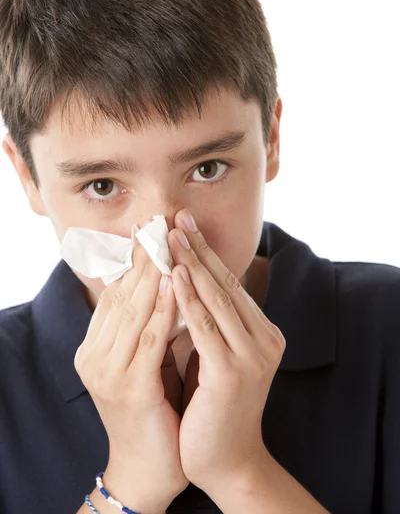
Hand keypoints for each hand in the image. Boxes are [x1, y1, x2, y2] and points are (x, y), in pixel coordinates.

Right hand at [74, 241, 188, 512]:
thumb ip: (150, 325)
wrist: (149, 468)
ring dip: (153, 271)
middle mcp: (95, 354)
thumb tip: (166, 282)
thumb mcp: (147, 360)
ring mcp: (108, 371)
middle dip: (143, 255)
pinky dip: (163, 307)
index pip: (116, 292)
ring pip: (133, 309)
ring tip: (168, 239)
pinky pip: (148, 337)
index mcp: (96, 346)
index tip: (152, 228)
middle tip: (159, 220)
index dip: (135, 259)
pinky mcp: (128, 387)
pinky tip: (177, 281)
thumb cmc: (154, 409)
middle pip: (121, 293)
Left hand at [167, 209, 285, 493]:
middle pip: (226, 283)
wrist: (226, 461)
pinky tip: (175, 274)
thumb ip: (207, 322)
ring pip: (217, 298)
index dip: (206, 253)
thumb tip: (181, 282)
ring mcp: (252, 355)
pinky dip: (189, 298)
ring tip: (172, 235)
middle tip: (177, 217)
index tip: (184, 226)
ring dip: (192, 263)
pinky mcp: (233, 373)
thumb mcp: (214, 355)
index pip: (231, 284)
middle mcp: (265, 339)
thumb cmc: (213, 406)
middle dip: (198, 248)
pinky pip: (206, 326)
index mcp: (262, 333)